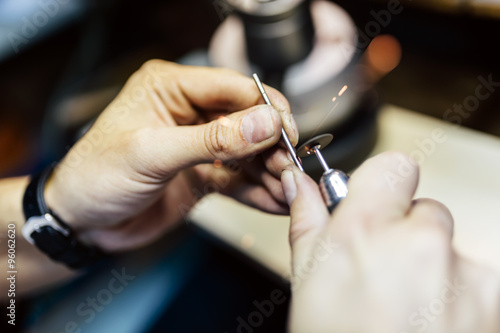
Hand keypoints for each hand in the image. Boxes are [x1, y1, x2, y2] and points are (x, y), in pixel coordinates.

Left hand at [44, 61, 297, 251]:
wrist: (80, 223)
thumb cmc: (94, 176)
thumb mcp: (151, 153)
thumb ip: (211, 139)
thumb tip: (264, 122)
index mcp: (170, 87)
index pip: (233, 87)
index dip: (264, 108)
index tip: (285, 132)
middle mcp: (189, 112)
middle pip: (246, 120)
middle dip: (271, 143)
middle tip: (290, 164)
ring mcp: (198, 145)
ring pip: (247, 152)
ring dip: (269, 170)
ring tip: (288, 188)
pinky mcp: (203, 174)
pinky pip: (239, 178)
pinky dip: (258, 190)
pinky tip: (276, 201)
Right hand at [282, 151, 499, 332]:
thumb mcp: (309, 284)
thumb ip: (309, 222)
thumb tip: (298, 183)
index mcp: (364, 233)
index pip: (394, 166)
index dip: (384, 186)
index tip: (378, 207)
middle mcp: (419, 244)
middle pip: (425, 210)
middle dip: (407, 234)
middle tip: (387, 275)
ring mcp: (464, 274)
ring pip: (451, 246)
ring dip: (435, 266)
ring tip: (410, 309)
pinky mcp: (494, 298)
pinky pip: (476, 277)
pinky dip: (459, 294)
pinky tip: (433, 323)